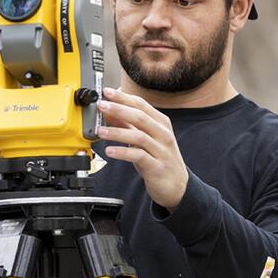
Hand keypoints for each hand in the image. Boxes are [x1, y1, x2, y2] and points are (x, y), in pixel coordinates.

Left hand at [96, 87, 188, 210]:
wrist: (177, 186)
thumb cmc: (158, 159)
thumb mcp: (143, 139)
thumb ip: (127, 125)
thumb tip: (108, 112)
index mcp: (160, 123)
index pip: (141, 105)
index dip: (123, 97)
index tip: (106, 91)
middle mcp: (162, 134)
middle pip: (140, 117)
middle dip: (119, 109)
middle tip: (101, 105)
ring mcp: (161, 150)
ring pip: (139, 136)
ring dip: (118, 132)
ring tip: (100, 130)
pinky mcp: (157, 166)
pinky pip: (139, 156)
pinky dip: (123, 152)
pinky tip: (110, 151)